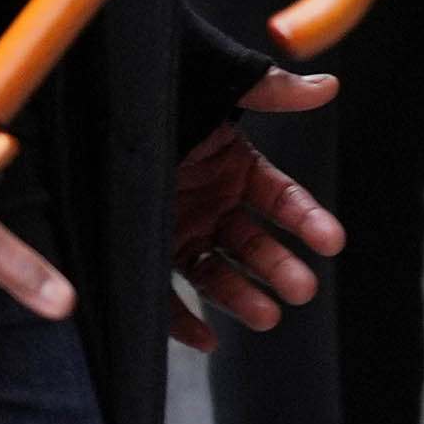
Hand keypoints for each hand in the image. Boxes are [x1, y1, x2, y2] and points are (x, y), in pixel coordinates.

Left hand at [167, 70, 345, 350]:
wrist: (92, 108)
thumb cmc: (159, 93)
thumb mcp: (217, 87)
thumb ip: (272, 91)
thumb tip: (327, 85)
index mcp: (234, 166)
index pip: (282, 200)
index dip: (308, 219)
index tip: (331, 240)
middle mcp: (212, 203)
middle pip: (255, 243)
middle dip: (280, 266)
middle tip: (302, 288)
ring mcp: (181, 231)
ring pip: (218, 273)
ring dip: (244, 297)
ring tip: (266, 316)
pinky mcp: (145, 253)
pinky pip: (167, 295)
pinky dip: (185, 322)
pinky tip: (206, 338)